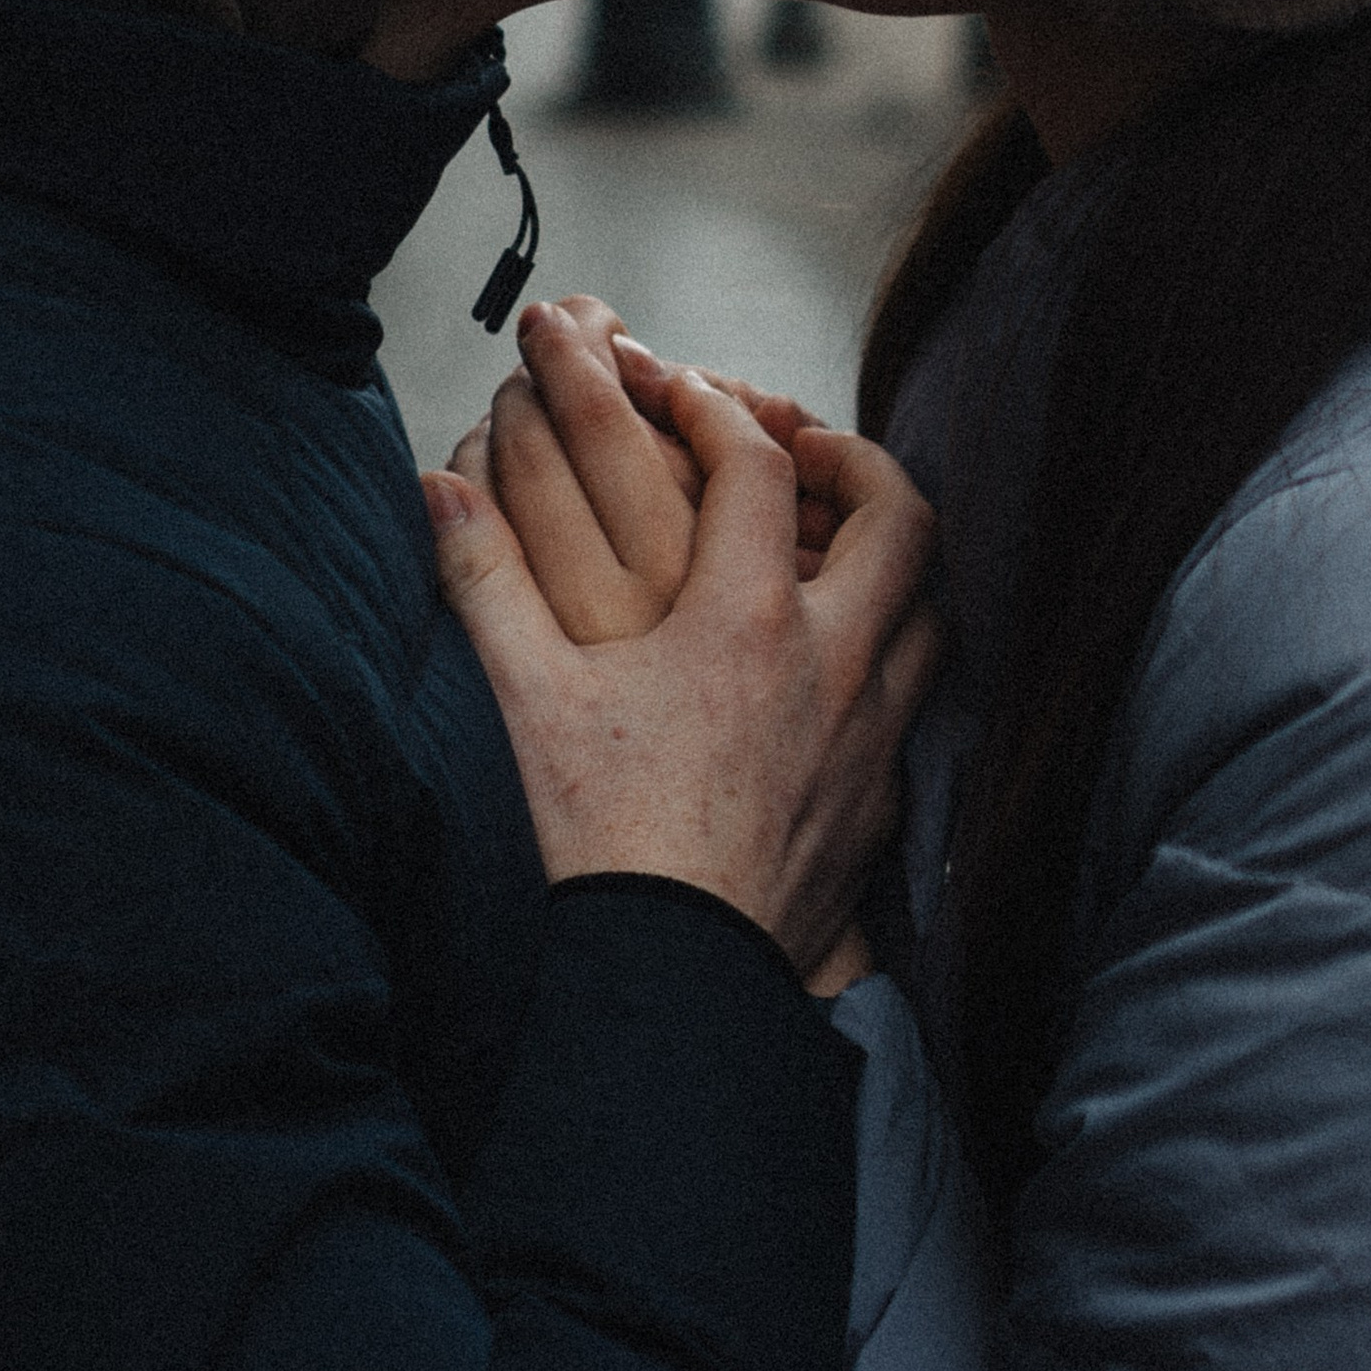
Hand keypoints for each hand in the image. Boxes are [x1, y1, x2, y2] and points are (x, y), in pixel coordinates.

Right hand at [425, 367, 939, 975]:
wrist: (676, 979)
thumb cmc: (602, 842)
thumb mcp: (525, 701)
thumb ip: (483, 580)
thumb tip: (439, 489)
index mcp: (748, 620)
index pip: (755, 464)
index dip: (715, 408)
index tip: (677, 391)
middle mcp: (834, 663)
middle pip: (898, 514)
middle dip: (856, 458)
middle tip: (803, 446)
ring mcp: (871, 734)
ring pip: (931, 607)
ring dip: (893, 559)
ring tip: (836, 545)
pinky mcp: (881, 801)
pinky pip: (918, 697)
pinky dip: (892, 653)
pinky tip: (840, 670)